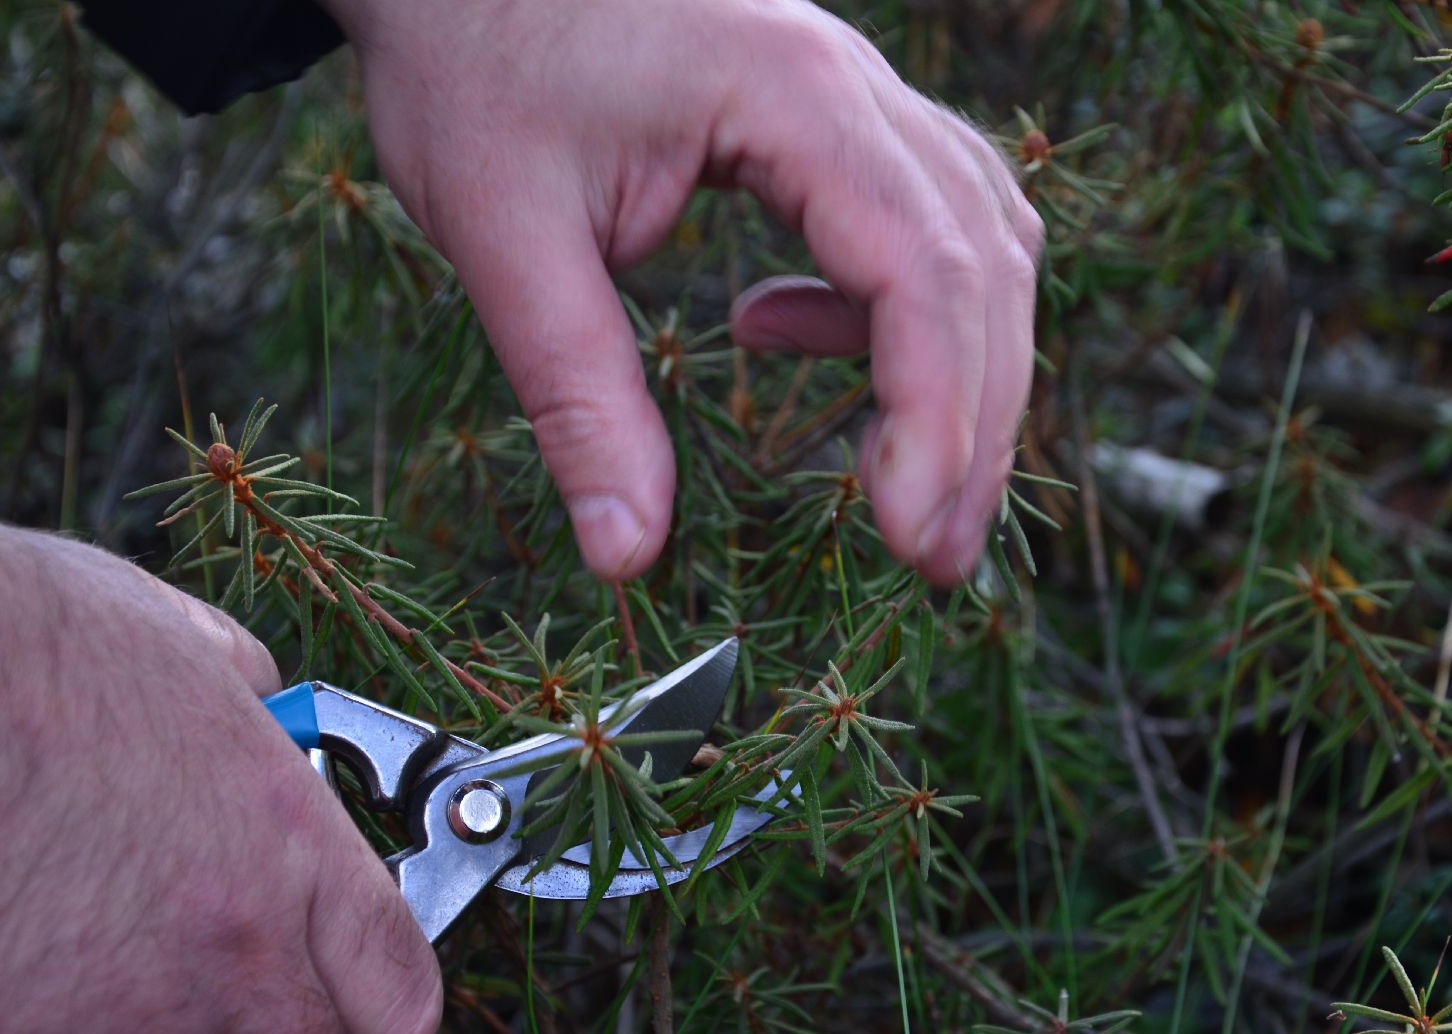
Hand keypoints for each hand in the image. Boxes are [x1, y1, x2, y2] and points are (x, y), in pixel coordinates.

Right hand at [0, 527, 439, 1033]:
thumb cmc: (40, 638)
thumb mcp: (194, 648)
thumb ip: (262, 716)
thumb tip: (280, 722)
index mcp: (288, 842)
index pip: (400, 994)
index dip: (380, 1005)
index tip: (352, 992)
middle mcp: (229, 943)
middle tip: (241, 1007)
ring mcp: (121, 1022)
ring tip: (144, 1018)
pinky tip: (57, 1019)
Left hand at [320, 0, 1042, 583]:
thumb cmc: (469, 60)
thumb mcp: (503, 235)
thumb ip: (577, 397)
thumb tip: (626, 556)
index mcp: (791, 95)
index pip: (922, 271)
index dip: (938, 418)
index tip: (911, 538)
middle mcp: (853, 82)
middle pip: (982, 264)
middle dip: (976, 422)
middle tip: (934, 556)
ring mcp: (851, 89)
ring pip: (977, 240)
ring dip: (960, 371)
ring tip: (900, 481)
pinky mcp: (825, 113)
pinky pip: (920, 215)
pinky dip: (892, 305)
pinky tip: (779, 332)